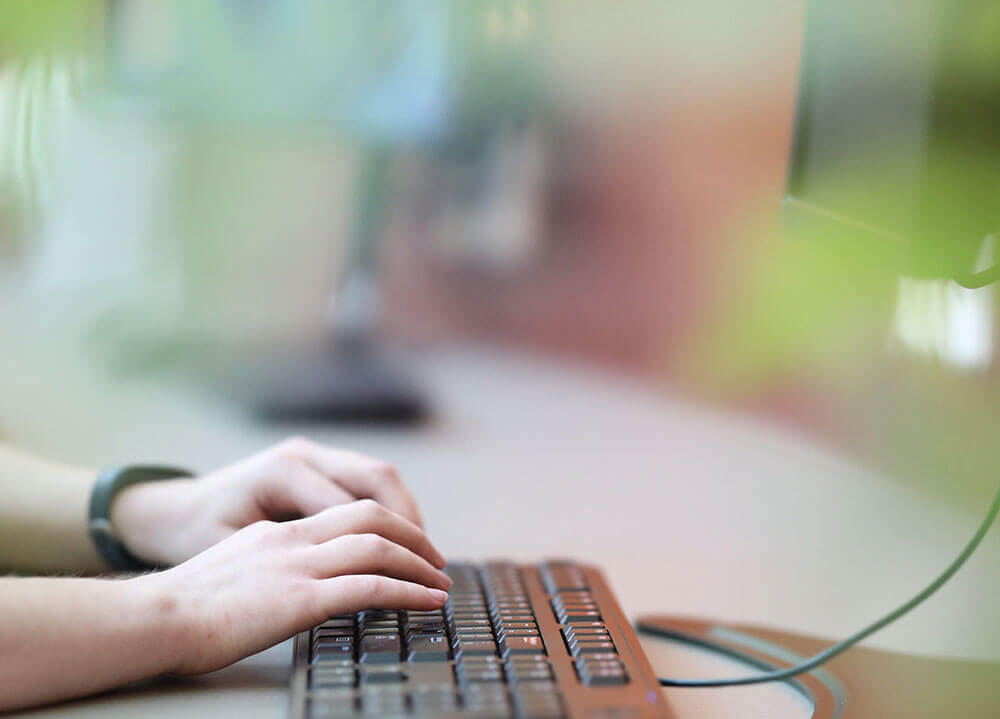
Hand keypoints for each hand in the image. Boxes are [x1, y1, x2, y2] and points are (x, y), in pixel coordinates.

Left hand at [110, 437, 423, 567]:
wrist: (168, 512)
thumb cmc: (192, 539)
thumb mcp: (234, 553)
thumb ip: (286, 558)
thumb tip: (341, 579)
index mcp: (280, 472)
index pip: (351, 508)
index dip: (386, 544)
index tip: (410, 576)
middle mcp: (301, 454)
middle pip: (376, 478)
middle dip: (409, 521)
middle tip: (432, 562)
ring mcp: (310, 453)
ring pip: (378, 473)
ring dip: (405, 510)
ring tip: (423, 551)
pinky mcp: (316, 462)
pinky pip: (365, 477)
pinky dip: (389, 505)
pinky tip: (398, 537)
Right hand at [136, 499, 449, 675]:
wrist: (154, 618)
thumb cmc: (183, 605)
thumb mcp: (233, 567)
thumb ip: (269, 564)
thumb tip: (295, 582)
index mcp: (279, 530)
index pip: (346, 509)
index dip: (387, 523)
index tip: (408, 543)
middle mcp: (294, 538)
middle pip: (371, 515)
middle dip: (413, 533)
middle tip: (436, 558)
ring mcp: (298, 566)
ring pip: (378, 547)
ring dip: (419, 563)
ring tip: (442, 582)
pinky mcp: (300, 598)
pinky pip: (370, 587)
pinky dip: (408, 592)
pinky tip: (428, 602)